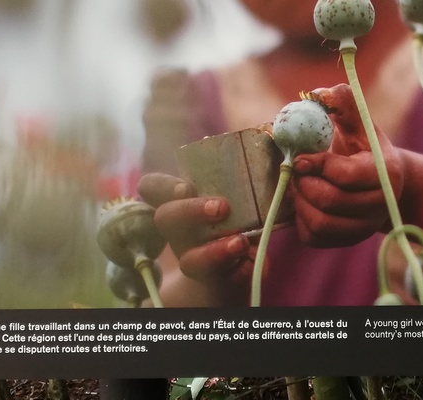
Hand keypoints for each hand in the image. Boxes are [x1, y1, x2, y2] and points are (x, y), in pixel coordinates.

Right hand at [137, 173, 254, 298]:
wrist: (242, 266)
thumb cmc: (238, 215)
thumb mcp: (239, 190)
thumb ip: (246, 169)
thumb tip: (269, 138)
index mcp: (181, 202)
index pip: (153, 187)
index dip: (162, 186)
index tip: (186, 187)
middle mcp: (180, 232)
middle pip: (166, 219)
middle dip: (191, 212)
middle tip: (222, 207)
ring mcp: (193, 259)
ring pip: (190, 261)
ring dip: (215, 251)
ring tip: (241, 242)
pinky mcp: (214, 284)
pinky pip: (220, 283)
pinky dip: (237, 273)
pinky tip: (252, 263)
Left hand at [288, 84, 403, 247]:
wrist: (379, 181)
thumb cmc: (364, 146)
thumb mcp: (358, 122)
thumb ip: (343, 103)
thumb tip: (319, 93)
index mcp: (386, 172)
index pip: (347, 175)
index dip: (317, 165)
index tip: (299, 157)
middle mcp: (381, 205)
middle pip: (330, 201)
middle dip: (304, 184)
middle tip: (295, 170)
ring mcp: (365, 227)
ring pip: (320, 223)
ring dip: (299, 201)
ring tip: (297, 184)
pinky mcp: (347, 241)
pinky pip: (314, 237)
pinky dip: (300, 219)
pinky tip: (304, 200)